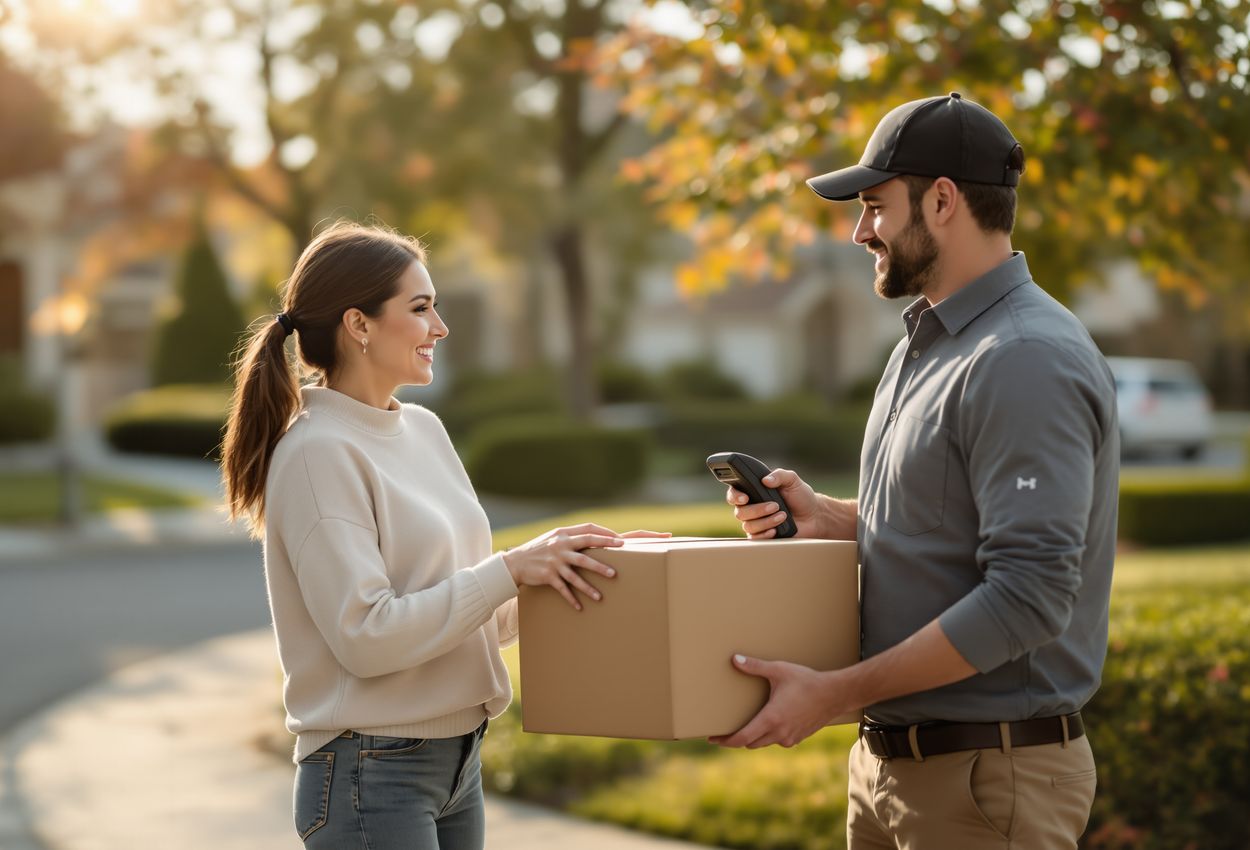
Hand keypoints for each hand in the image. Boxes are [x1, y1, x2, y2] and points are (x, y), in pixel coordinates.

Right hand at [502, 524, 669, 610]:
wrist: (516, 562)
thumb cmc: (540, 549)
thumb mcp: (555, 538)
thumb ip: (573, 536)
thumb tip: (598, 536)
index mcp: (564, 534)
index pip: (589, 530)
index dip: (605, 535)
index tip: (622, 540)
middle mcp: (560, 546)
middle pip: (586, 548)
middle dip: (603, 556)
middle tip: (617, 568)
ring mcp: (554, 561)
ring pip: (576, 573)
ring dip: (588, 586)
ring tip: (600, 597)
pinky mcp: (547, 575)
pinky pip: (562, 589)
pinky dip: (571, 598)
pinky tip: (580, 607)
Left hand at [708, 655, 856, 748]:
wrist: (835, 694)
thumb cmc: (806, 681)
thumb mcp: (779, 671)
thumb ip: (755, 666)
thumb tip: (735, 659)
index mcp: (771, 719)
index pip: (742, 738)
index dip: (725, 741)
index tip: (712, 739)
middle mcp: (779, 733)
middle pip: (750, 743)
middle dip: (735, 740)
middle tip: (723, 733)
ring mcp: (789, 738)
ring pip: (763, 743)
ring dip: (751, 738)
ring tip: (742, 728)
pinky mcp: (798, 737)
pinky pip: (776, 741)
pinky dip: (767, 736)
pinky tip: (765, 725)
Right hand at [725, 468, 820, 538]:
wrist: (813, 516)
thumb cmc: (801, 496)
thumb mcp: (792, 480)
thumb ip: (779, 475)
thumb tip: (765, 480)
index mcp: (754, 491)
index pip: (734, 493)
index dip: (735, 496)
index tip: (745, 498)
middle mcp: (751, 507)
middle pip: (740, 512)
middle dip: (758, 509)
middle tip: (775, 505)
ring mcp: (756, 522)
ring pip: (748, 525)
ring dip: (766, 521)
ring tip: (783, 516)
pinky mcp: (763, 535)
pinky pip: (755, 538)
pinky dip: (765, 534)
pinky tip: (776, 529)